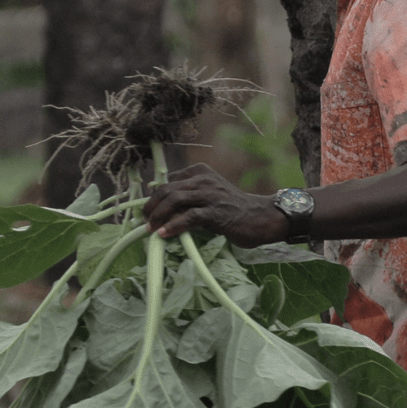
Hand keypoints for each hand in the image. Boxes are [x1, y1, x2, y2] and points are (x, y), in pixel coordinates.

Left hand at [142, 163, 288, 247]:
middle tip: (145, 221)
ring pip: (175, 200)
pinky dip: (173, 226)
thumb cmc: (233, 209)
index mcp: (201, 172)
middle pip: (167, 189)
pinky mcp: (216, 212)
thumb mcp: (210, 195)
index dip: (154, 196)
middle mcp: (204, 179)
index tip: (147, 210)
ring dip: (158, 216)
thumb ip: (190, 197)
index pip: (168, 180)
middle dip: (151, 206)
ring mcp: (211, 195)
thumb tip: (162, 209)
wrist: (261, 217)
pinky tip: (164, 234)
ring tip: (150, 228)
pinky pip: (189, 217)